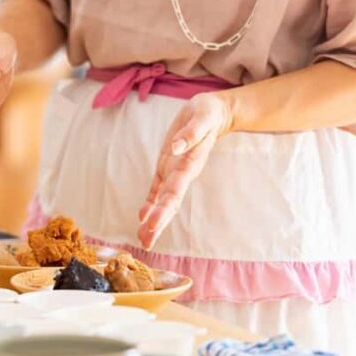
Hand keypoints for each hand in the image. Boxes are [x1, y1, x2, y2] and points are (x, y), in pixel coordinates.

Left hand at [138, 93, 233, 249]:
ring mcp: (175, 171)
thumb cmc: (208, 113)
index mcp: (190, 164)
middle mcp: (183, 173)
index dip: (163, 209)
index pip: (175, 191)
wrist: (213, 113)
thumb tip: (175, 148)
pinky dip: (150, 203)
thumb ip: (191, 133)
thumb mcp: (201, 117)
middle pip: (169, 202)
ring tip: (143, 239)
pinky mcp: (168, 165)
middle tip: (146, 243)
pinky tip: (142, 218)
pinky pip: (158, 188)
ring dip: (154, 219)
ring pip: (163, 200)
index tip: (153, 224)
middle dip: (158, 222)